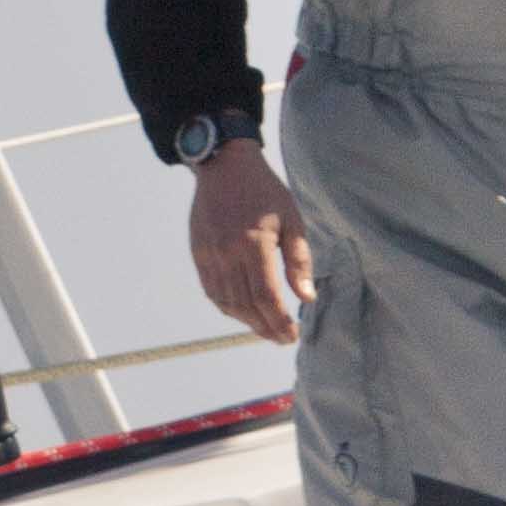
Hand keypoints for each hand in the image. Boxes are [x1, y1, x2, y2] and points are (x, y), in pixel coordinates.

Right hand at [187, 136, 312, 342]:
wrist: (224, 166)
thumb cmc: (264, 191)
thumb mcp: (291, 219)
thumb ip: (298, 260)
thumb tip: (306, 297)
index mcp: (254, 244)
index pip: (267, 296)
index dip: (279, 321)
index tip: (291, 335)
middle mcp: (228, 253)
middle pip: (246, 305)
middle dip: (265, 327)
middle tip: (281, 339)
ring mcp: (210, 255)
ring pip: (227, 302)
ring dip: (247, 321)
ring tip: (265, 329)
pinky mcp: (199, 253)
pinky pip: (212, 291)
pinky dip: (228, 307)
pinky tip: (243, 312)